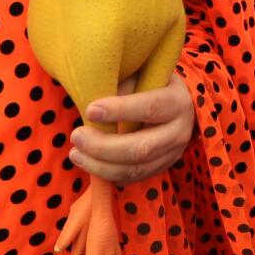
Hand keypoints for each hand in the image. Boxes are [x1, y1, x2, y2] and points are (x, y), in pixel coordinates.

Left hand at [69, 70, 194, 185]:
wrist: (177, 105)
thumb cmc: (151, 84)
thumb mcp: (141, 76)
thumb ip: (122, 85)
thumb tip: (94, 102)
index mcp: (176, 102)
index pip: (150, 108)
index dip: (120, 110)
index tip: (90, 110)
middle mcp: (179, 132)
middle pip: (140, 148)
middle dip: (103, 146)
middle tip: (76, 136)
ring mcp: (172, 154)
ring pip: (135, 169)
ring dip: (100, 165)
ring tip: (75, 154)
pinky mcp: (161, 168)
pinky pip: (132, 178)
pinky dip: (108, 175)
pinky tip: (90, 164)